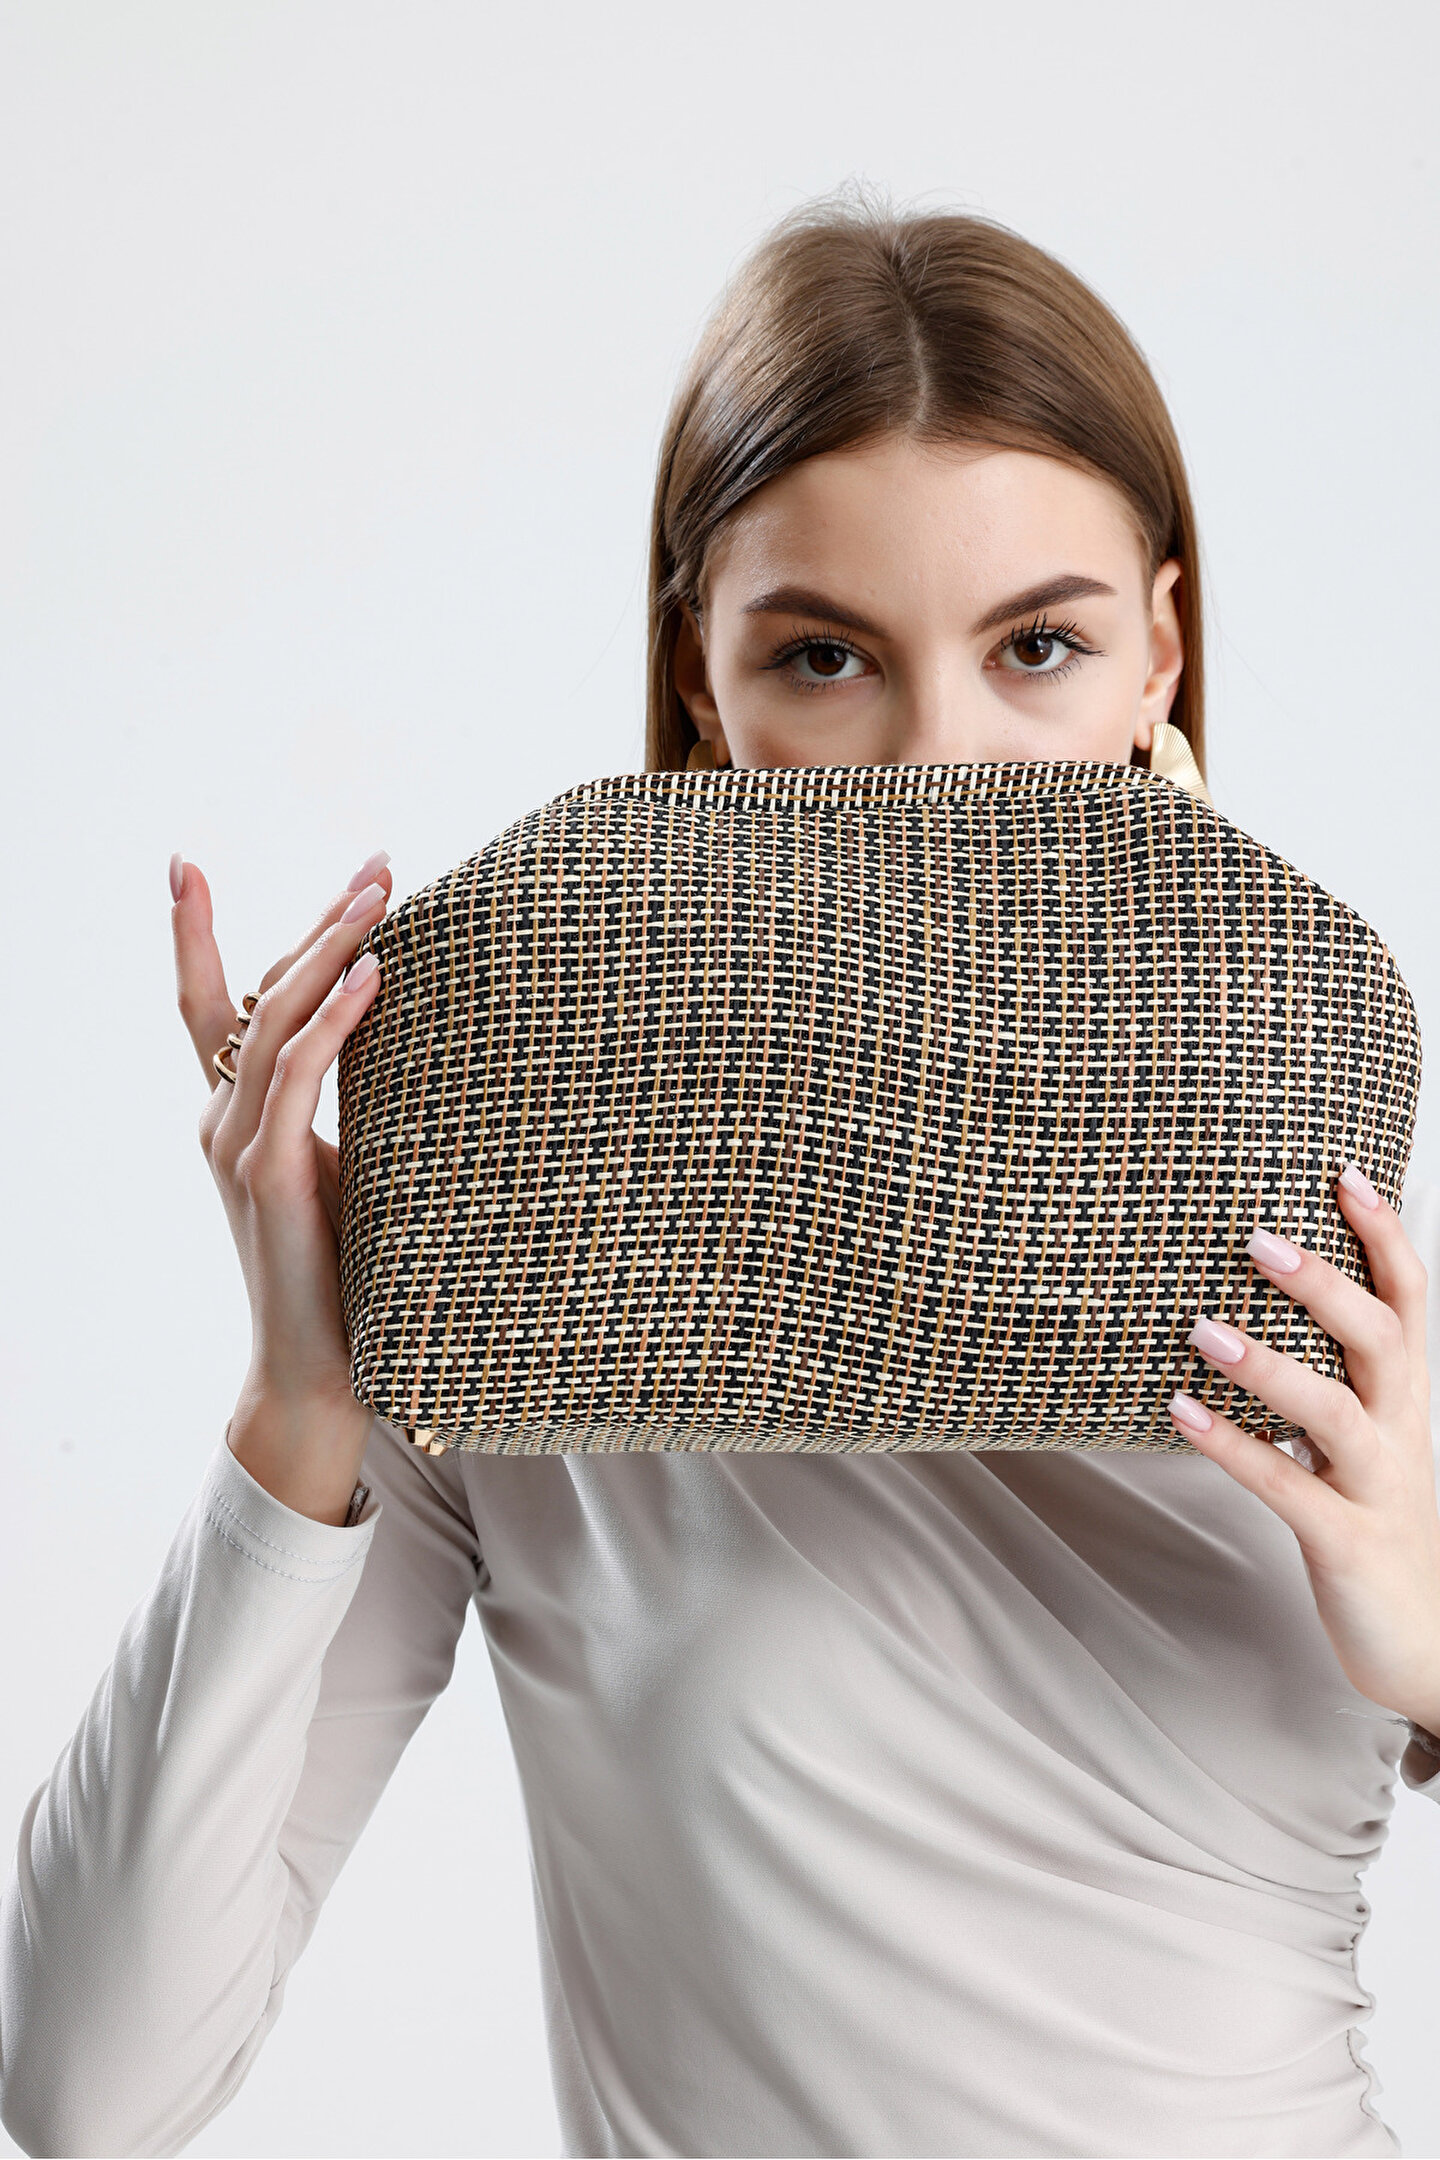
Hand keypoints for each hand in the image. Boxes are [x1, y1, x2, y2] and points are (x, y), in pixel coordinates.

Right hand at [171, 847, 391, 1522]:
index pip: (213, 1002)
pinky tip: (374, 975)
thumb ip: (355, 1105)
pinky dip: (335, 1019)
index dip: (199, 931)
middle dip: (318, 919)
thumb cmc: (350, 1269)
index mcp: (237, 1113)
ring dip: (331, 946)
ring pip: (274, 1017)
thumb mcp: (353, 1166)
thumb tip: (409, 1038)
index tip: (185, 862)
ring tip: (382, 891)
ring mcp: (235, 1143)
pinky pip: (297, 1075)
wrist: (323, 1371)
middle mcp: (221, 1118)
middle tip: (379, 861)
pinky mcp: (265, 1174)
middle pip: (257, 991)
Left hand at [1169, 1163, 1439, 1736]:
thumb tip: (1249, 1301)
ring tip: (1201, 1328)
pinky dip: (1231, 1447)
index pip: (1409, 1296)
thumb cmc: (1375, 1519)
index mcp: (1406, 1393)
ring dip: (1266, 1364)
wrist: (1425, 1639)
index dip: (1382, 1233)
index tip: (1343, 1170)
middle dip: (1322, 1282)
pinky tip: (1179, 1413)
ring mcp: (1376, 1485)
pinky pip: (1287, 1487)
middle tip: (1255, 1236)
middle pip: (1377, 1336)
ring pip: (1334, 1410)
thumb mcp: (1362, 1436)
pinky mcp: (1345, 1540)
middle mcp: (1401, 1427)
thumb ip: (1325, 1372)